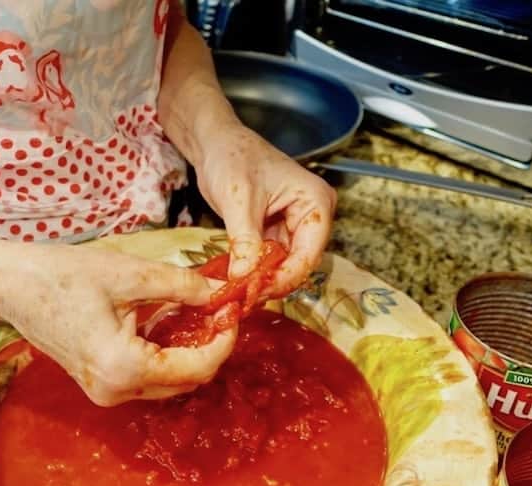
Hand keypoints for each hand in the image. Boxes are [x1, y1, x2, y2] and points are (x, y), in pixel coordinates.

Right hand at [0, 243, 235, 406]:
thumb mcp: (130, 274)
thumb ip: (183, 285)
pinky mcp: (101, 385)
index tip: (234, 310)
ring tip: (204, 313)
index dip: (223, 340)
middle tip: (222, 310)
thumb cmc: (63, 275)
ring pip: (170, 382)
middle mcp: (116, 390)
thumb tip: (221, 291)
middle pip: (186, 381)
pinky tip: (175, 324)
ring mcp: (106, 392)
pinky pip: (149, 377)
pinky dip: (169, 355)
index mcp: (123, 367)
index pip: (196, 367)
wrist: (12, 286)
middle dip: (211, 347)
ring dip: (192, 352)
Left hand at [195, 124, 335, 295]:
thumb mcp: (238, 199)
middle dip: (273, 281)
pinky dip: (256, 271)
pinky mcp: (277, 233)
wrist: (215, 144)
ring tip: (239, 291)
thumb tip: (244, 277)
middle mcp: (312, 216)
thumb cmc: (232, 157)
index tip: (256, 292)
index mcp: (316, 202)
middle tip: (245, 296)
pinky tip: (239, 280)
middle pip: (300, 264)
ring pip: (285, 266)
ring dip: (263, 280)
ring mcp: (295, 226)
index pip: (308, 255)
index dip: (284, 278)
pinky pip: (271, 260)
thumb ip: (244, 241)